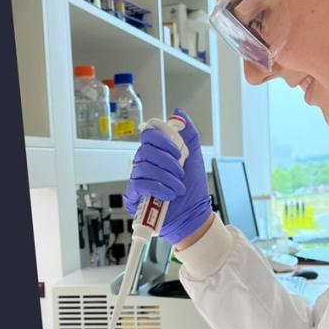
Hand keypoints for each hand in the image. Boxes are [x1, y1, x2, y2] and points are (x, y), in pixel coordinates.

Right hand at [124, 108, 211, 245]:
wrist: (193, 215)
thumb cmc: (193, 189)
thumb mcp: (195, 158)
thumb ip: (188, 134)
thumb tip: (179, 112)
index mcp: (156, 153)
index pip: (148, 135)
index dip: (162, 140)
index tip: (177, 151)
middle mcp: (144, 165)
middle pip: (145, 151)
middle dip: (167, 162)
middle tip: (180, 173)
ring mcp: (138, 180)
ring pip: (144, 168)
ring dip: (166, 178)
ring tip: (178, 188)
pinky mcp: (134, 197)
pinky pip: (139, 185)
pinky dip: (157, 188)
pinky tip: (169, 194)